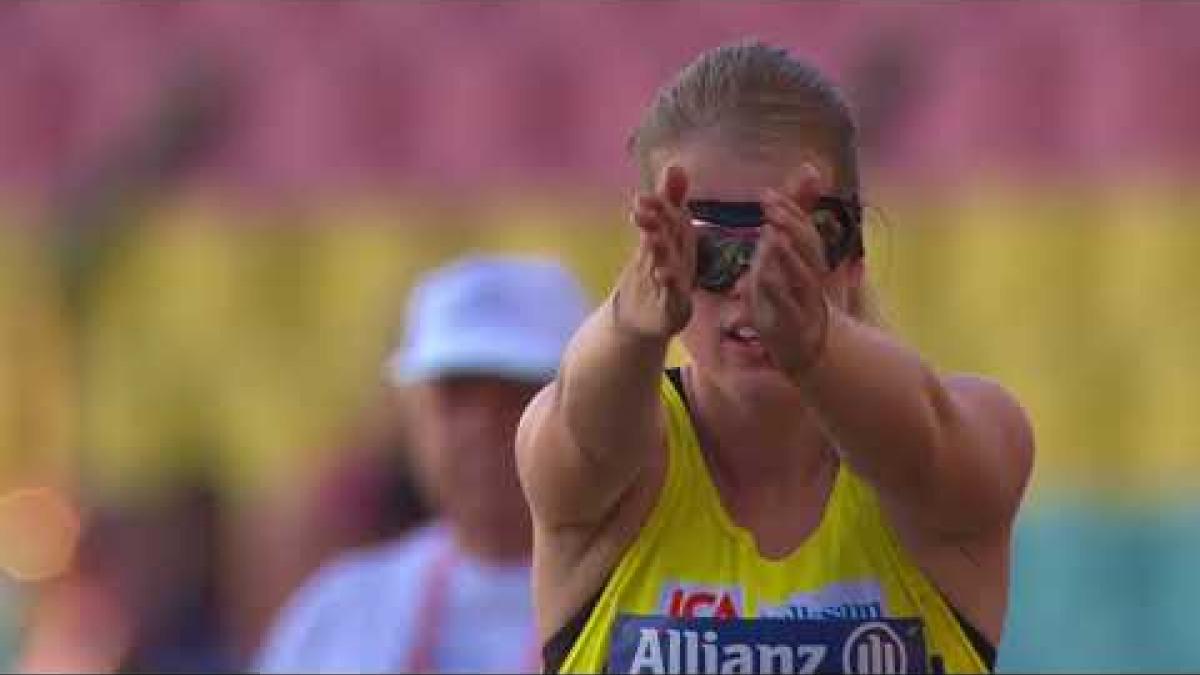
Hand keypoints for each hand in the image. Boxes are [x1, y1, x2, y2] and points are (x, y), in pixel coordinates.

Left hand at [610, 165, 695, 339]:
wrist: (640, 321)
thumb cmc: (654, 274)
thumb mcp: (657, 236)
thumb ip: (667, 203)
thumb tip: (676, 165)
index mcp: (680, 244)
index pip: (675, 221)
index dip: (663, 208)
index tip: (643, 198)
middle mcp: (683, 262)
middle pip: (674, 240)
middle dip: (661, 224)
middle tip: (643, 209)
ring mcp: (680, 287)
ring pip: (673, 265)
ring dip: (663, 250)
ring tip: (651, 237)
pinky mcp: (674, 310)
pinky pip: (673, 296)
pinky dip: (670, 285)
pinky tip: (662, 272)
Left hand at [746, 164, 834, 379]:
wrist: (809, 354)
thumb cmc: (792, 310)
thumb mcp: (785, 279)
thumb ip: (780, 253)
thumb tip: (767, 228)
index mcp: (810, 266)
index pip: (804, 231)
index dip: (788, 210)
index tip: (767, 193)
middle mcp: (812, 280)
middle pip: (808, 246)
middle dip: (789, 223)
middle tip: (768, 205)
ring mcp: (807, 302)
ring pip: (804, 275)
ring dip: (788, 254)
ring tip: (772, 233)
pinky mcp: (794, 325)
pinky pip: (788, 306)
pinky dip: (776, 291)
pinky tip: (763, 276)